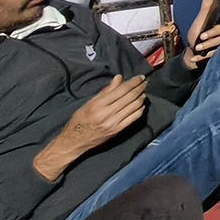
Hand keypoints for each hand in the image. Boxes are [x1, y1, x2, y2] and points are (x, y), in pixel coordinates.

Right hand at [34, 75, 148, 179]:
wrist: (75, 141)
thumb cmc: (79, 120)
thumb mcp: (89, 103)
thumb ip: (106, 90)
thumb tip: (119, 78)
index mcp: (98, 105)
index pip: (121, 90)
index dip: (133, 82)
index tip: (140, 77)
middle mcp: (107, 114)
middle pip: (130, 97)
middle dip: (140, 88)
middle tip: (144, 82)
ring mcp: (114, 123)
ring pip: (134, 106)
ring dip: (141, 97)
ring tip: (143, 92)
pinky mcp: (118, 130)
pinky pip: (134, 117)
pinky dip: (140, 109)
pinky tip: (141, 104)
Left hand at [182, 0, 219, 70]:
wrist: (192, 51)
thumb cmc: (196, 34)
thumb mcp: (199, 21)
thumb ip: (205, 9)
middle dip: (214, 32)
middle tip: (201, 36)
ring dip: (209, 44)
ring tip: (197, 47)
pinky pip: (216, 52)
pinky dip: (204, 55)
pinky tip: (195, 57)